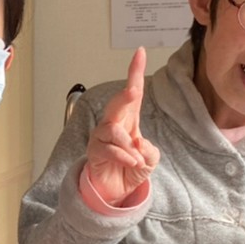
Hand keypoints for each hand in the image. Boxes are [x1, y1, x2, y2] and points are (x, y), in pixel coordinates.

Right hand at [84, 48, 160, 205]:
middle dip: (125, 95)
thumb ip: (149, 150)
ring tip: (137, 159)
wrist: (114, 190)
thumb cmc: (130, 168)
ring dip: (128, 146)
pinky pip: (109, 150)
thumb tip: (139, 146)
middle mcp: (113, 124)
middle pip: (118, 104)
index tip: (139, 53)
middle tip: (132, 90)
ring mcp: (101, 137)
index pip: (133, 92)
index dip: (135, 72)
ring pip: (113, 131)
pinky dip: (124, 157)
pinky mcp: (94, 152)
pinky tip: (132, 163)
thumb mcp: (150, 158)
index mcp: (128, 119)